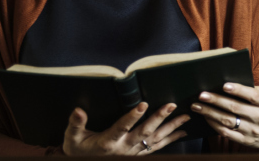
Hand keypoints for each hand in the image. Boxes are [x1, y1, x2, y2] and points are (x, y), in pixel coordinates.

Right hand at [63, 102, 188, 155]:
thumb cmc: (79, 150)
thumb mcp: (72, 138)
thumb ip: (75, 124)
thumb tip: (78, 110)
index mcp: (108, 142)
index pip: (122, 127)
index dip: (132, 116)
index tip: (143, 104)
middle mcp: (123, 147)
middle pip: (144, 132)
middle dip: (159, 118)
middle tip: (172, 105)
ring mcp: (133, 152)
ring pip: (154, 139)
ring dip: (171, 128)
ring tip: (185, 117)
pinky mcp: (138, 154)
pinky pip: (157, 147)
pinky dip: (170, 140)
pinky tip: (182, 132)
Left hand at [191, 83, 258, 148]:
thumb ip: (258, 89)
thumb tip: (237, 84)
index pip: (252, 96)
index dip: (238, 90)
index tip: (224, 85)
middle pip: (235, 108)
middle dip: (216, 100)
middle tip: (202, 95)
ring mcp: (253, 131)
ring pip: (227, 121)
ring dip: (210, 113)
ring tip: (197, 106)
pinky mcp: (246, 140)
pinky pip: (227, 133)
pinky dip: (214, 125)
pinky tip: (206, 118)